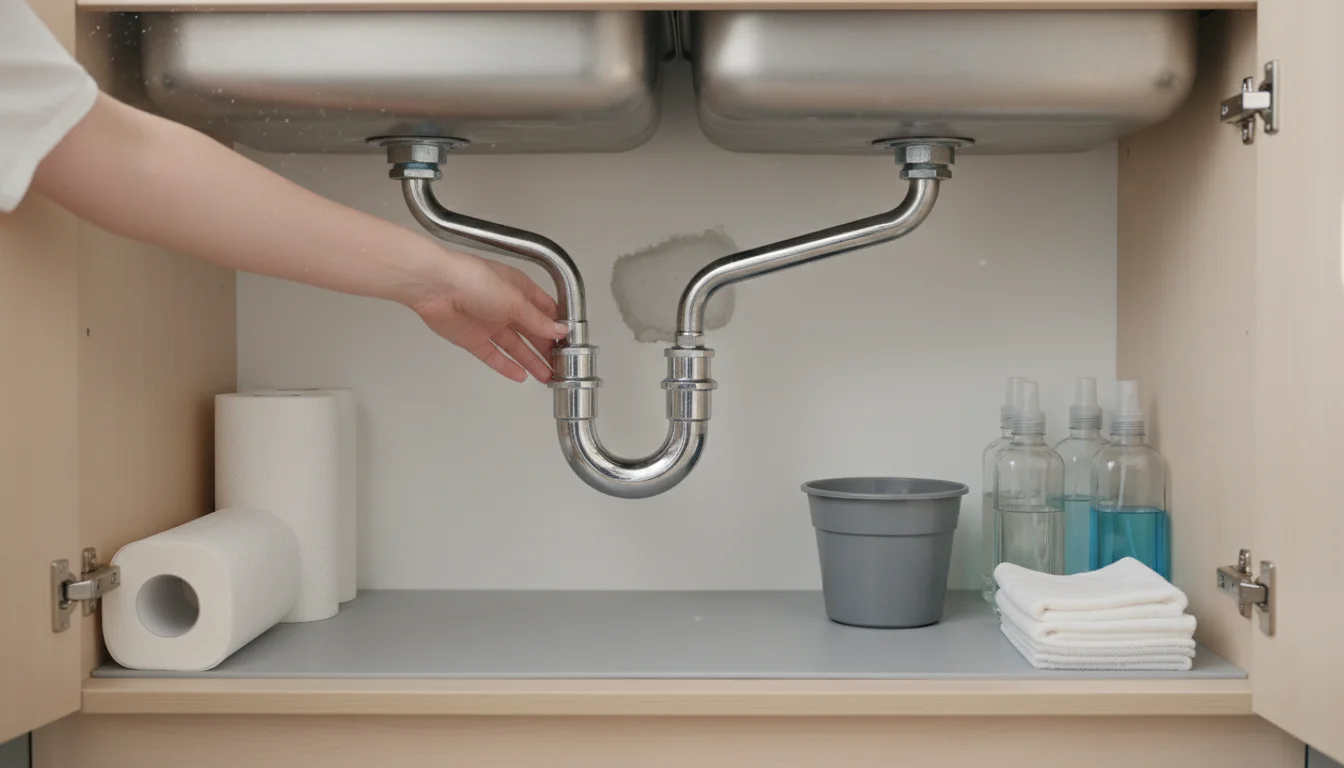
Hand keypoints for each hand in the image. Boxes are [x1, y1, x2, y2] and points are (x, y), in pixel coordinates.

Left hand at [410, 253, 569, 382]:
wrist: (435, 286)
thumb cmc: (473, 279)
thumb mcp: (515, 300)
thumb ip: (538, 320)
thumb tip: (559, 330)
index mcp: (519, 289)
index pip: (545, 310)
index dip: (558, 326)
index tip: (570, 342)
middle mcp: (505, 306)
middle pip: (532, 331)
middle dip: (547, 348)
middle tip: (560, 365)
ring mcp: (489, 323)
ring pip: (515, 347)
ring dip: (531, 361)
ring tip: (546, 376)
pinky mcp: (473, 338)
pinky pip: (494, 356)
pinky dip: (507, 366)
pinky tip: (520, 376)